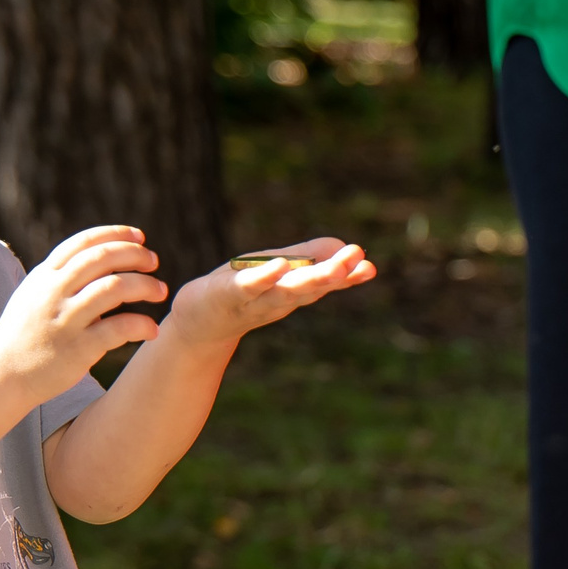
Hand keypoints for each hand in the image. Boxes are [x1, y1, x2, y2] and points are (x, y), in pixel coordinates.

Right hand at [0, 225, 168, 405]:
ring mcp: (65, 319)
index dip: (116, 234)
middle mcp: (53, 292)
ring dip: (145, 286)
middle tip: (153, 261)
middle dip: (134, 255)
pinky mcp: (77, 348)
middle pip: (102, 258)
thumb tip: (100, 256)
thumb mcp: (35, 294)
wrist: (3, 374)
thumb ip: (62, 275)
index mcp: (45, 275)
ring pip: (114, 288)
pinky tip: (152, 330)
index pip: (84, 242)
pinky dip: (141, 325)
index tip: (140, 237)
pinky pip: (118, 329)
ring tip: (160, 291)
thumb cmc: (26, 333)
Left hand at [163, 239, 378, 348]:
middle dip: (335, 274)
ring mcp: (253, 300)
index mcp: (292, 292)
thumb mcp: (276, 269)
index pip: (325, 283)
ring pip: (286, 290)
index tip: (370, 267)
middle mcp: (277, 299)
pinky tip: (279, 266)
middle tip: (360, 259)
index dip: (348, 276)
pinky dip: (263, 278)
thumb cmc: (239, 291)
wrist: (197, 324)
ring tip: (335, 263)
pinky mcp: (226, 295)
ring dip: (311, 278)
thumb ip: (307, 257)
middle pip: (309, 287)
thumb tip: (342, 244)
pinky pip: (247, 287)